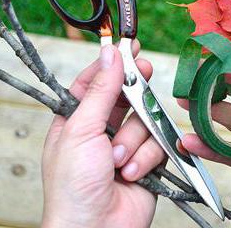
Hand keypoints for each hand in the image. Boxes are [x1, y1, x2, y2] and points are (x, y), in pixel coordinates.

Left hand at [42, 42, 165, 227]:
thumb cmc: (73, 186)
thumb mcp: (81, 130)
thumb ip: (101, 91)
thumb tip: (110, 55)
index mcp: (76, 120)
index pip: (95, 81)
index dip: (112, 63)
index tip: (129, 45)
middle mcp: (101, 130)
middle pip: (126, 96)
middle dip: (134, 93)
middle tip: (144, 73)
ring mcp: (125, 145)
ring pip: (145, 120)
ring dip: (133, 141)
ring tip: (117, 161)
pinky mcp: (146, 162)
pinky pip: (157, 144)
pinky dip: (146, 158)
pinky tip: (131, 174)